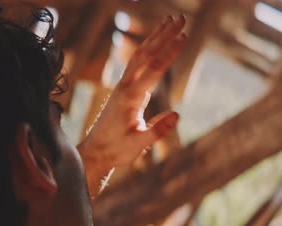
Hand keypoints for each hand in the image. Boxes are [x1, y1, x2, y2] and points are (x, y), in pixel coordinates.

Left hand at [78, 15, 186, 197]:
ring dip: (155, 37)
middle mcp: (126, 86)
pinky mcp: (123, 88)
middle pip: (147, 54)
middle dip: (164, 35)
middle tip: (181, 18)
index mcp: (131, 97)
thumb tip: (177, 115)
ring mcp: (123, 85)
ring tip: (170, 21)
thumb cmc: (117, 149)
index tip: (184, 36)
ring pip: (140, 55)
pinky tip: (155, 41)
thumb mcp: (138, 144)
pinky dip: (148, 48)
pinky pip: (136, 63)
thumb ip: (157, 130)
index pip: (155, 69)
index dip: (170, 52)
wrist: (96, 151)